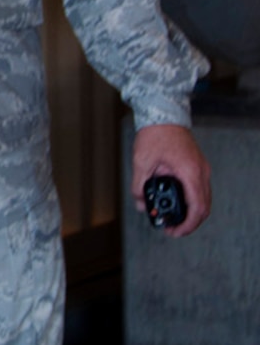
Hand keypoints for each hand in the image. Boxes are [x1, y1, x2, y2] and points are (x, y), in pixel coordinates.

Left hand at [131, 123, 210, 237]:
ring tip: (172, 218)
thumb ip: (140, 186)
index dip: (188, 224)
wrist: (164, 112)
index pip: (197, 207)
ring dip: (190, 212)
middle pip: (203, 207)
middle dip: (189, 222)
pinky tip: (176, 203)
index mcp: (189, 172)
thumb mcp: (142, 162)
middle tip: (172, 229)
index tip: (175, 232)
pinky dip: (190, 200)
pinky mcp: (197, 166)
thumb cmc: (155, 134)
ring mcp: (201, 168)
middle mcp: (200, 171)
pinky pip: (199, 189)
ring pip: (203, 199)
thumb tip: (141, 205)